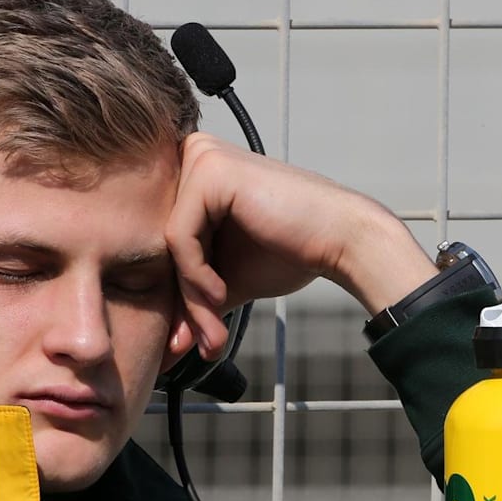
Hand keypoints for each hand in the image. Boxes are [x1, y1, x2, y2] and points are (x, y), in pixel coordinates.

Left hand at [166, 133, 437, 357]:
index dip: (176, 296)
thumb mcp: (227, 279)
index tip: (188, 340)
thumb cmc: (290, 252)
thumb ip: (194, 301)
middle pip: (162, 243)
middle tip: (204, 344)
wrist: (341, 240)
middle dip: (184, 304)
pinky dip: (197, 275)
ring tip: (214, 332)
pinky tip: (222, 293)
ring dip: (191, 299)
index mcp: (192, 172)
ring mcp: (200, 157)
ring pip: (168, 245)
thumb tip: (168, 346)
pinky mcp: (210, 170)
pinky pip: (180, 237)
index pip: (160, 240)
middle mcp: (192, 154)